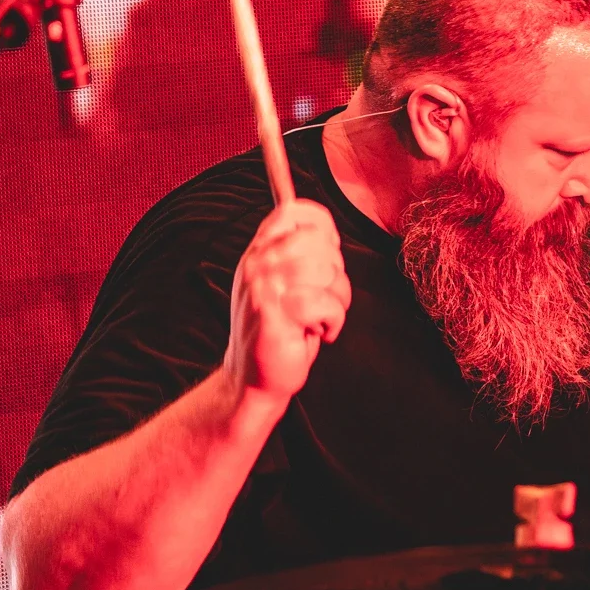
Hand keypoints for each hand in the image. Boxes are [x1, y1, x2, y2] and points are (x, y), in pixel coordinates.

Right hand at [227, 198, 349, 403]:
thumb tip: (326, 230)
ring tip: (320, 319)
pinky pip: (326, 304)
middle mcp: (258, 263)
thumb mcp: (281, 284)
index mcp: (259, 251)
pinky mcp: (275, 313)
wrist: (253, 378)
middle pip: (319, 242)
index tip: (328, 256)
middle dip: (335, 274)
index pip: (294, 211)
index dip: (323, 229)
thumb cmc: (279, 331)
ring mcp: (263, 286)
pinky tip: (317, 333)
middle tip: (323, 300)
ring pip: (327, 272)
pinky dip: (332, 323)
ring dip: (336, 302)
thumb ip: (295, 254)